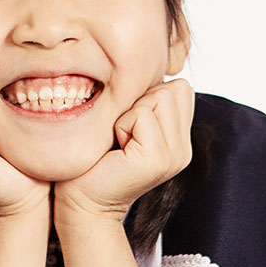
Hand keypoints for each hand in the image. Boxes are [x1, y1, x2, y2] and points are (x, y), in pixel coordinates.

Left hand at [53, 78, 193, 224]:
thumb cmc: (94, 161)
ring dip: (130, 113)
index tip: (127, 127)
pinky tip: (116, 149)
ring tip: (119, 141)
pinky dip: (122, 125)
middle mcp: (183, 149)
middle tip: (122, 135)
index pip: (179, 87)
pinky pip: (142, 115)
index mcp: (179, 139)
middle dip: (140, 102)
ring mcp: (176, 156)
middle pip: (173, 88)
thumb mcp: (125, 124)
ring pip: (159, 97)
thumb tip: (146, 64)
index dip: (147, 96)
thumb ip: (145, 102)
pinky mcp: (159, 159)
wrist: (81, 203)